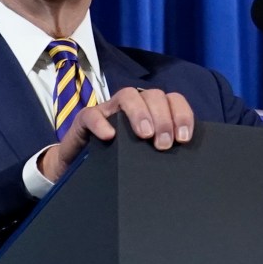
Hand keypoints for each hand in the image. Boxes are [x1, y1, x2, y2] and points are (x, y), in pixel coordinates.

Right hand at [38, 87, 197, 180]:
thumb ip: (161, 151)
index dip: (181, 115)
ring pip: (128, 95)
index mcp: (152, 111)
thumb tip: (184, 162)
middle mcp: (132, 105)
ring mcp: (109, 110)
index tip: (183, 138)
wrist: (78, 168)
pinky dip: (101, 123)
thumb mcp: (144, 155)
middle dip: (163, 118)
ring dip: (139, 113)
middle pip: (153, 95)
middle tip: (163, 144)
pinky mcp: (86, 120)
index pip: (173, 100)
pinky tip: (110, 137)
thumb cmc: (118, 160)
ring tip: (145, 136)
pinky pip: (92, 114)